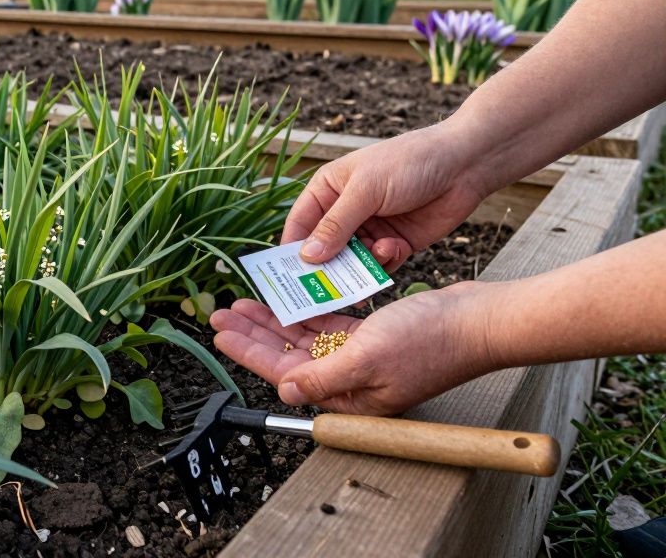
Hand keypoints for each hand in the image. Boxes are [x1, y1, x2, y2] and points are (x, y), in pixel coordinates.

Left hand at [209, 283, 498, 415]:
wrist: (478, 321)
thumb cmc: (432, 341)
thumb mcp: (367, 358)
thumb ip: (322, 377)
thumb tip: (285, 389)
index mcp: (348, 397)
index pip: (284, 373)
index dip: (248, 352)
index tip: (220, 334)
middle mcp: (351, 382)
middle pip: (288, 356)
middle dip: (253, 334)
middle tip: (221, 313)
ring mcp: (361, 360)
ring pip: (305, 340)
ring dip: (275, 321)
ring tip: (245, 304)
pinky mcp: (373, 339)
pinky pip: (329, 326)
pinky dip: (308, 313)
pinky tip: (289, 300)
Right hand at [286, 123, 490, 270]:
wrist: (465, 164)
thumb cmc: (408, 162)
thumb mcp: (365, 190)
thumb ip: (335, 225)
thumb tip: (306, 256)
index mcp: (328, 190)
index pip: (300, 225)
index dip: (293, 251)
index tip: (289, 278)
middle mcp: (345, 212)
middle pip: (324, 250)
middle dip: (327, 267)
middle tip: (327, 289)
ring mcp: (370, 229)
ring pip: (352, 261)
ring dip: (362, 264)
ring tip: (378, 253)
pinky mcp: (395, 243)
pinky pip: (379, 265)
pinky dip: (385, 262)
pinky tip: (397, 248)